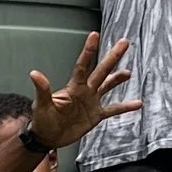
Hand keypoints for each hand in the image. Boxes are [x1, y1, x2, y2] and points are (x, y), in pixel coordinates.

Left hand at [23, 32, 136, 153]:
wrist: (48, 137)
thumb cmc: (42, 120)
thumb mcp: (42, 105)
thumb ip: (42, 90)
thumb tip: (34, 73)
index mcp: (73, 87)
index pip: (83, 65)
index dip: (89, 50)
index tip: (95, 35)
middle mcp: (85, 91)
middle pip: (101, 71)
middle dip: (112, 57)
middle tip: (123, 42)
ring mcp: (91, 102)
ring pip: (108, 86)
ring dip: (118, 79)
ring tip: (128, 73)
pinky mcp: (96, 115)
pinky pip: (113, 110)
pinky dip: (125, 107)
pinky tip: (137, 103)